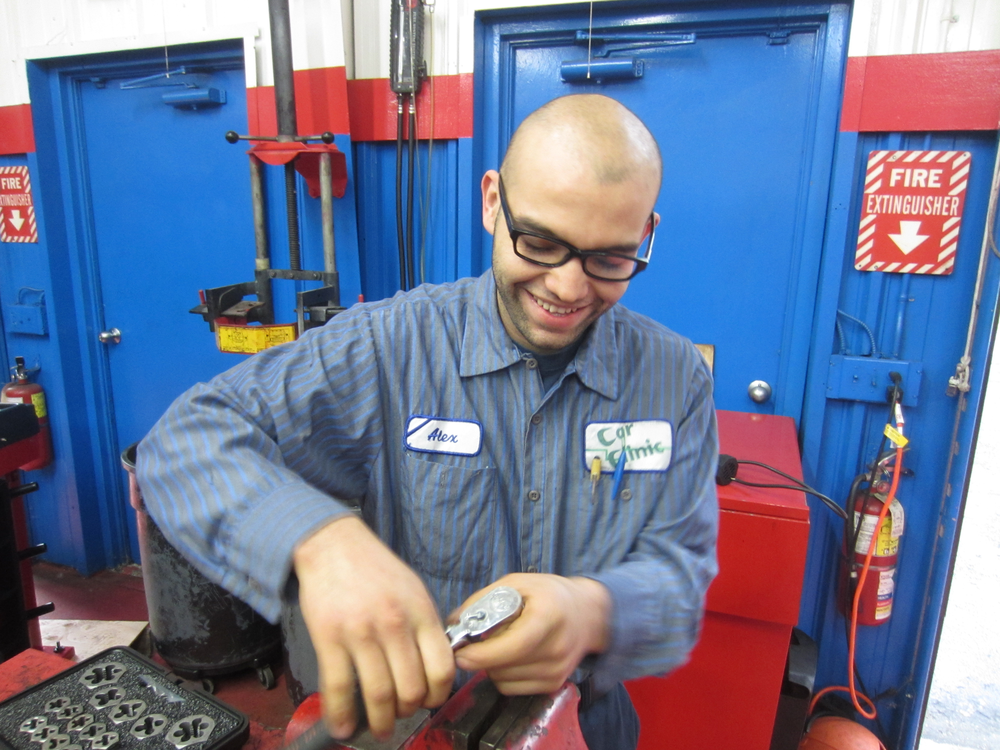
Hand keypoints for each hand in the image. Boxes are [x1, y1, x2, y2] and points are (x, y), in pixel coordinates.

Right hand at [292, 516, 454, 739]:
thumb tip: (435, 666)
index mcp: (421, 612)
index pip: (442, 668)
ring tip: (380, 729)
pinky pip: (339, 688)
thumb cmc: (376, 569)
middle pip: (412, 687)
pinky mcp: (330, 638)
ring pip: (379, 694)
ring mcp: (361, 632)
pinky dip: (342, 715)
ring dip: (380, 721)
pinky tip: (344, 728)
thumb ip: (425, 626)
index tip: (431, 701)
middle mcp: (395, 624)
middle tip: (402, 715)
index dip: (439, 694)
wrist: (334, 545)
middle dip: (409, 711)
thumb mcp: (414, 590)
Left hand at [451, 573, 609, 694]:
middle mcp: (557, 649)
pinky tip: (511, 656)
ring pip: (503, 681)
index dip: (482, 654)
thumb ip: (483, 600)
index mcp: (549, 617)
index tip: (460, 652)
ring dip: (492, 666)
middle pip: (503, 667)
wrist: (588, 614)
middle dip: (481, 656)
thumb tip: (453, 623)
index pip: (513, 647)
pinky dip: (503, 675)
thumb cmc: (549, 594)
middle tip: (476, 640)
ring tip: (499, 644)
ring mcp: (557, 671)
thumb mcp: (516, 583)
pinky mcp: (554, 685)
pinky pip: (512, 689)